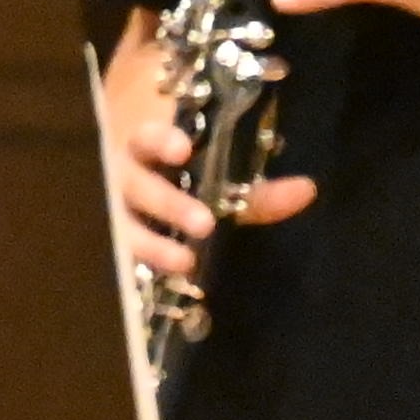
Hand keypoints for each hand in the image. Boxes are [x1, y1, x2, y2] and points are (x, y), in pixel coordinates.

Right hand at [101, 56, 311, 280]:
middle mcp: (122, 173)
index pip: (146, 138)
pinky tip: (166, 281)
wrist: (118, 169)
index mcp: (143, 142)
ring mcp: (111, 208)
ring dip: (152, 245)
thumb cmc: (175, 159)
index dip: (161, 142)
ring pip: (123, 225)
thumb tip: (308, 190)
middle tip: (203, 223)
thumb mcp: (217, 168)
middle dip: (167, 204)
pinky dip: (142, 267)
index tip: (182, 149)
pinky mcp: (112, 237)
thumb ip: (258, 184)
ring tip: (185, 263)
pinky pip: (121, 253)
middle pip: (136, 186)